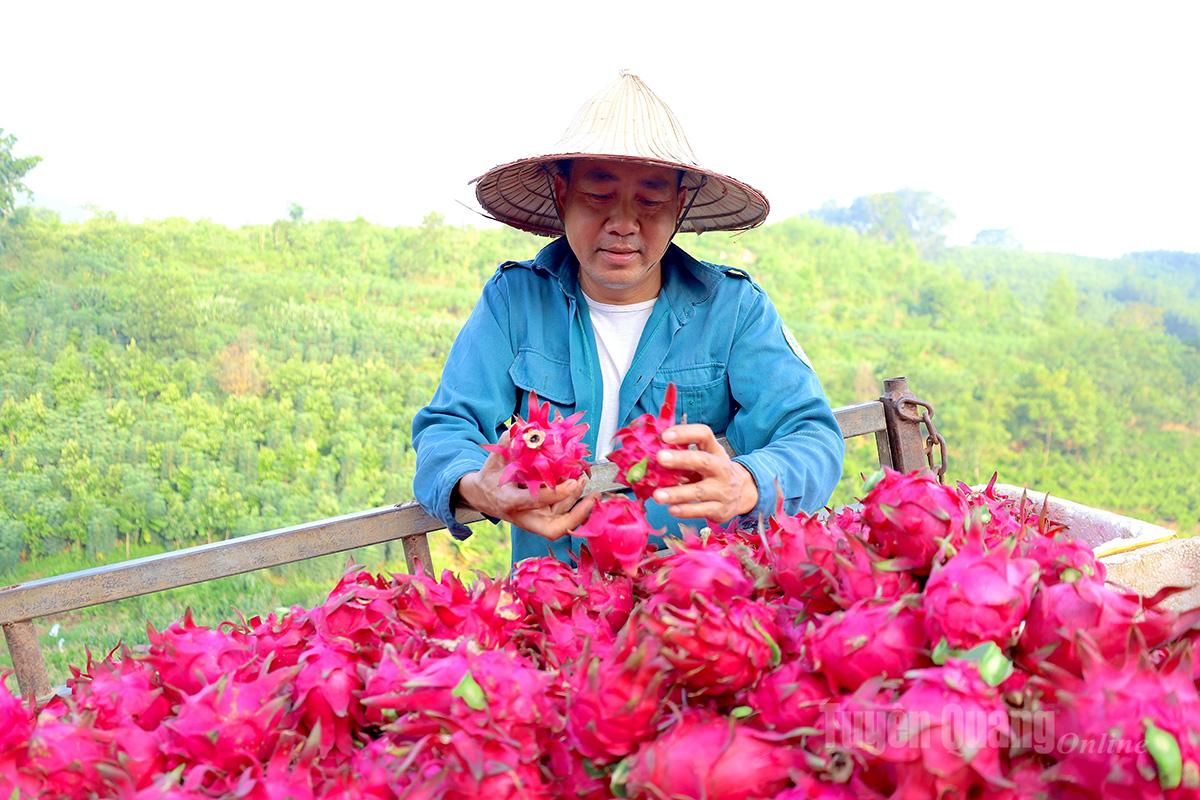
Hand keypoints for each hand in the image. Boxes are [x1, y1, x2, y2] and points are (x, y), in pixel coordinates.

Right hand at [455, 432, 598, 541]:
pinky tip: (580, 483)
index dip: (556, 493)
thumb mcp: (494, 459)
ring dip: (578, 503)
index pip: (536, 501)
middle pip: (553, 529)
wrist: (482, 496)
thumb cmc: (490, 477)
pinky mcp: (542, 518)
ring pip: (562, 520)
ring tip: (584, 479)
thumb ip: (507, 443)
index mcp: (509, 501)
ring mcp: (534, 520)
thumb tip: (522, 427)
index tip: (573, 480)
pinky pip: (562, 514)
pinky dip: (573, 501)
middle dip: (576, 516)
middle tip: (591, 496)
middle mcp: (524, 516)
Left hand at [650, 424, 758, 520]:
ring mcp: (722, 490)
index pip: (703, 435)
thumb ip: (684, 452)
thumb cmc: (715, 471)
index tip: (664, 436)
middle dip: (681, 459)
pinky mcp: (720, 510)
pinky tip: (671, 509)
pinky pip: (701, 511)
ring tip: (657, 495)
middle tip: (659, 458)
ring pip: (699, 491)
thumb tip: (651, 451)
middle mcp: (721, 469)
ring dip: (677, 493)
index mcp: (715, 451)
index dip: (685, 433)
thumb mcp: (707, 456)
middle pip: (702, 461)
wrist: (744, 493)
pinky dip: (685, 510)